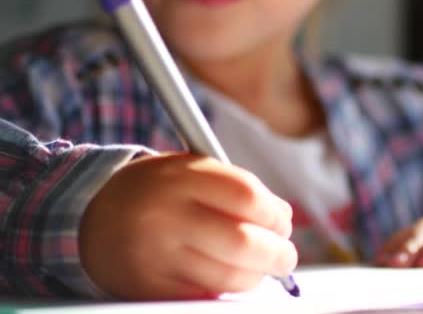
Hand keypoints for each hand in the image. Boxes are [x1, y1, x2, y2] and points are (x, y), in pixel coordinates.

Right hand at [79, 153, 296, 299]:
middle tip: (285, 256)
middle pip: (243, 242)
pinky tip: (231, 277)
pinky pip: (206, 296)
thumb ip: (236, 187)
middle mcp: (166, 217)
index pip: (246, 196)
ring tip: (260, 266)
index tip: (282, 222)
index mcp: (179, 178)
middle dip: (278, 254)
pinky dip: (229, 289)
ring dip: (257, 275)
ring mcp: (156, 257)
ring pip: (230, 277)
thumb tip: (283, 218)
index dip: (275, 214)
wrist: (91, 218)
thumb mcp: (189, 171)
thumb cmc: (156, 191)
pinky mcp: (150, 289)